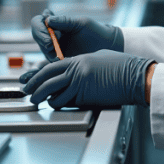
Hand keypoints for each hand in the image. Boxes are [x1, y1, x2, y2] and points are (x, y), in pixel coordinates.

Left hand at [19, 50, 153, 108]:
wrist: (135, 76)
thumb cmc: (123, 66)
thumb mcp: (100, 58)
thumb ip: (84, 64)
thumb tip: (73, 71)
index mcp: (79, 60)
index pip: (52, 66)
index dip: (39, 74)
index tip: (32, 80)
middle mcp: (77, 70)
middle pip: (48, 79)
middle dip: (35, 86)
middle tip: (28, 92)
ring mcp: (80, 83)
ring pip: (54, 92)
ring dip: (45, 98)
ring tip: (38, 101)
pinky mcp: (86, 96)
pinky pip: (67, 101)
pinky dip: (59, 104)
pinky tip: (56, 105)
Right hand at [30, 9, 123, 60]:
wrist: (107, 48)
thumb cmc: (95, 32)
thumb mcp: (81, 24)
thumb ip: (65, 21)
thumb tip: (48, 19)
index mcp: (56, 23)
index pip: (38, 22)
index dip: (40, 27)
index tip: (50, 33)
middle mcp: (52, 35)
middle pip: (37, 35)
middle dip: (42, 40)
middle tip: (52, 46)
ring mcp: (54, 48)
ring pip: (42, 49)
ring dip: (48, 52)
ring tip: (59, 56)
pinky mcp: (58, 61)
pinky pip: (48, 63)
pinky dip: (51, 62)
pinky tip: (59, 63)